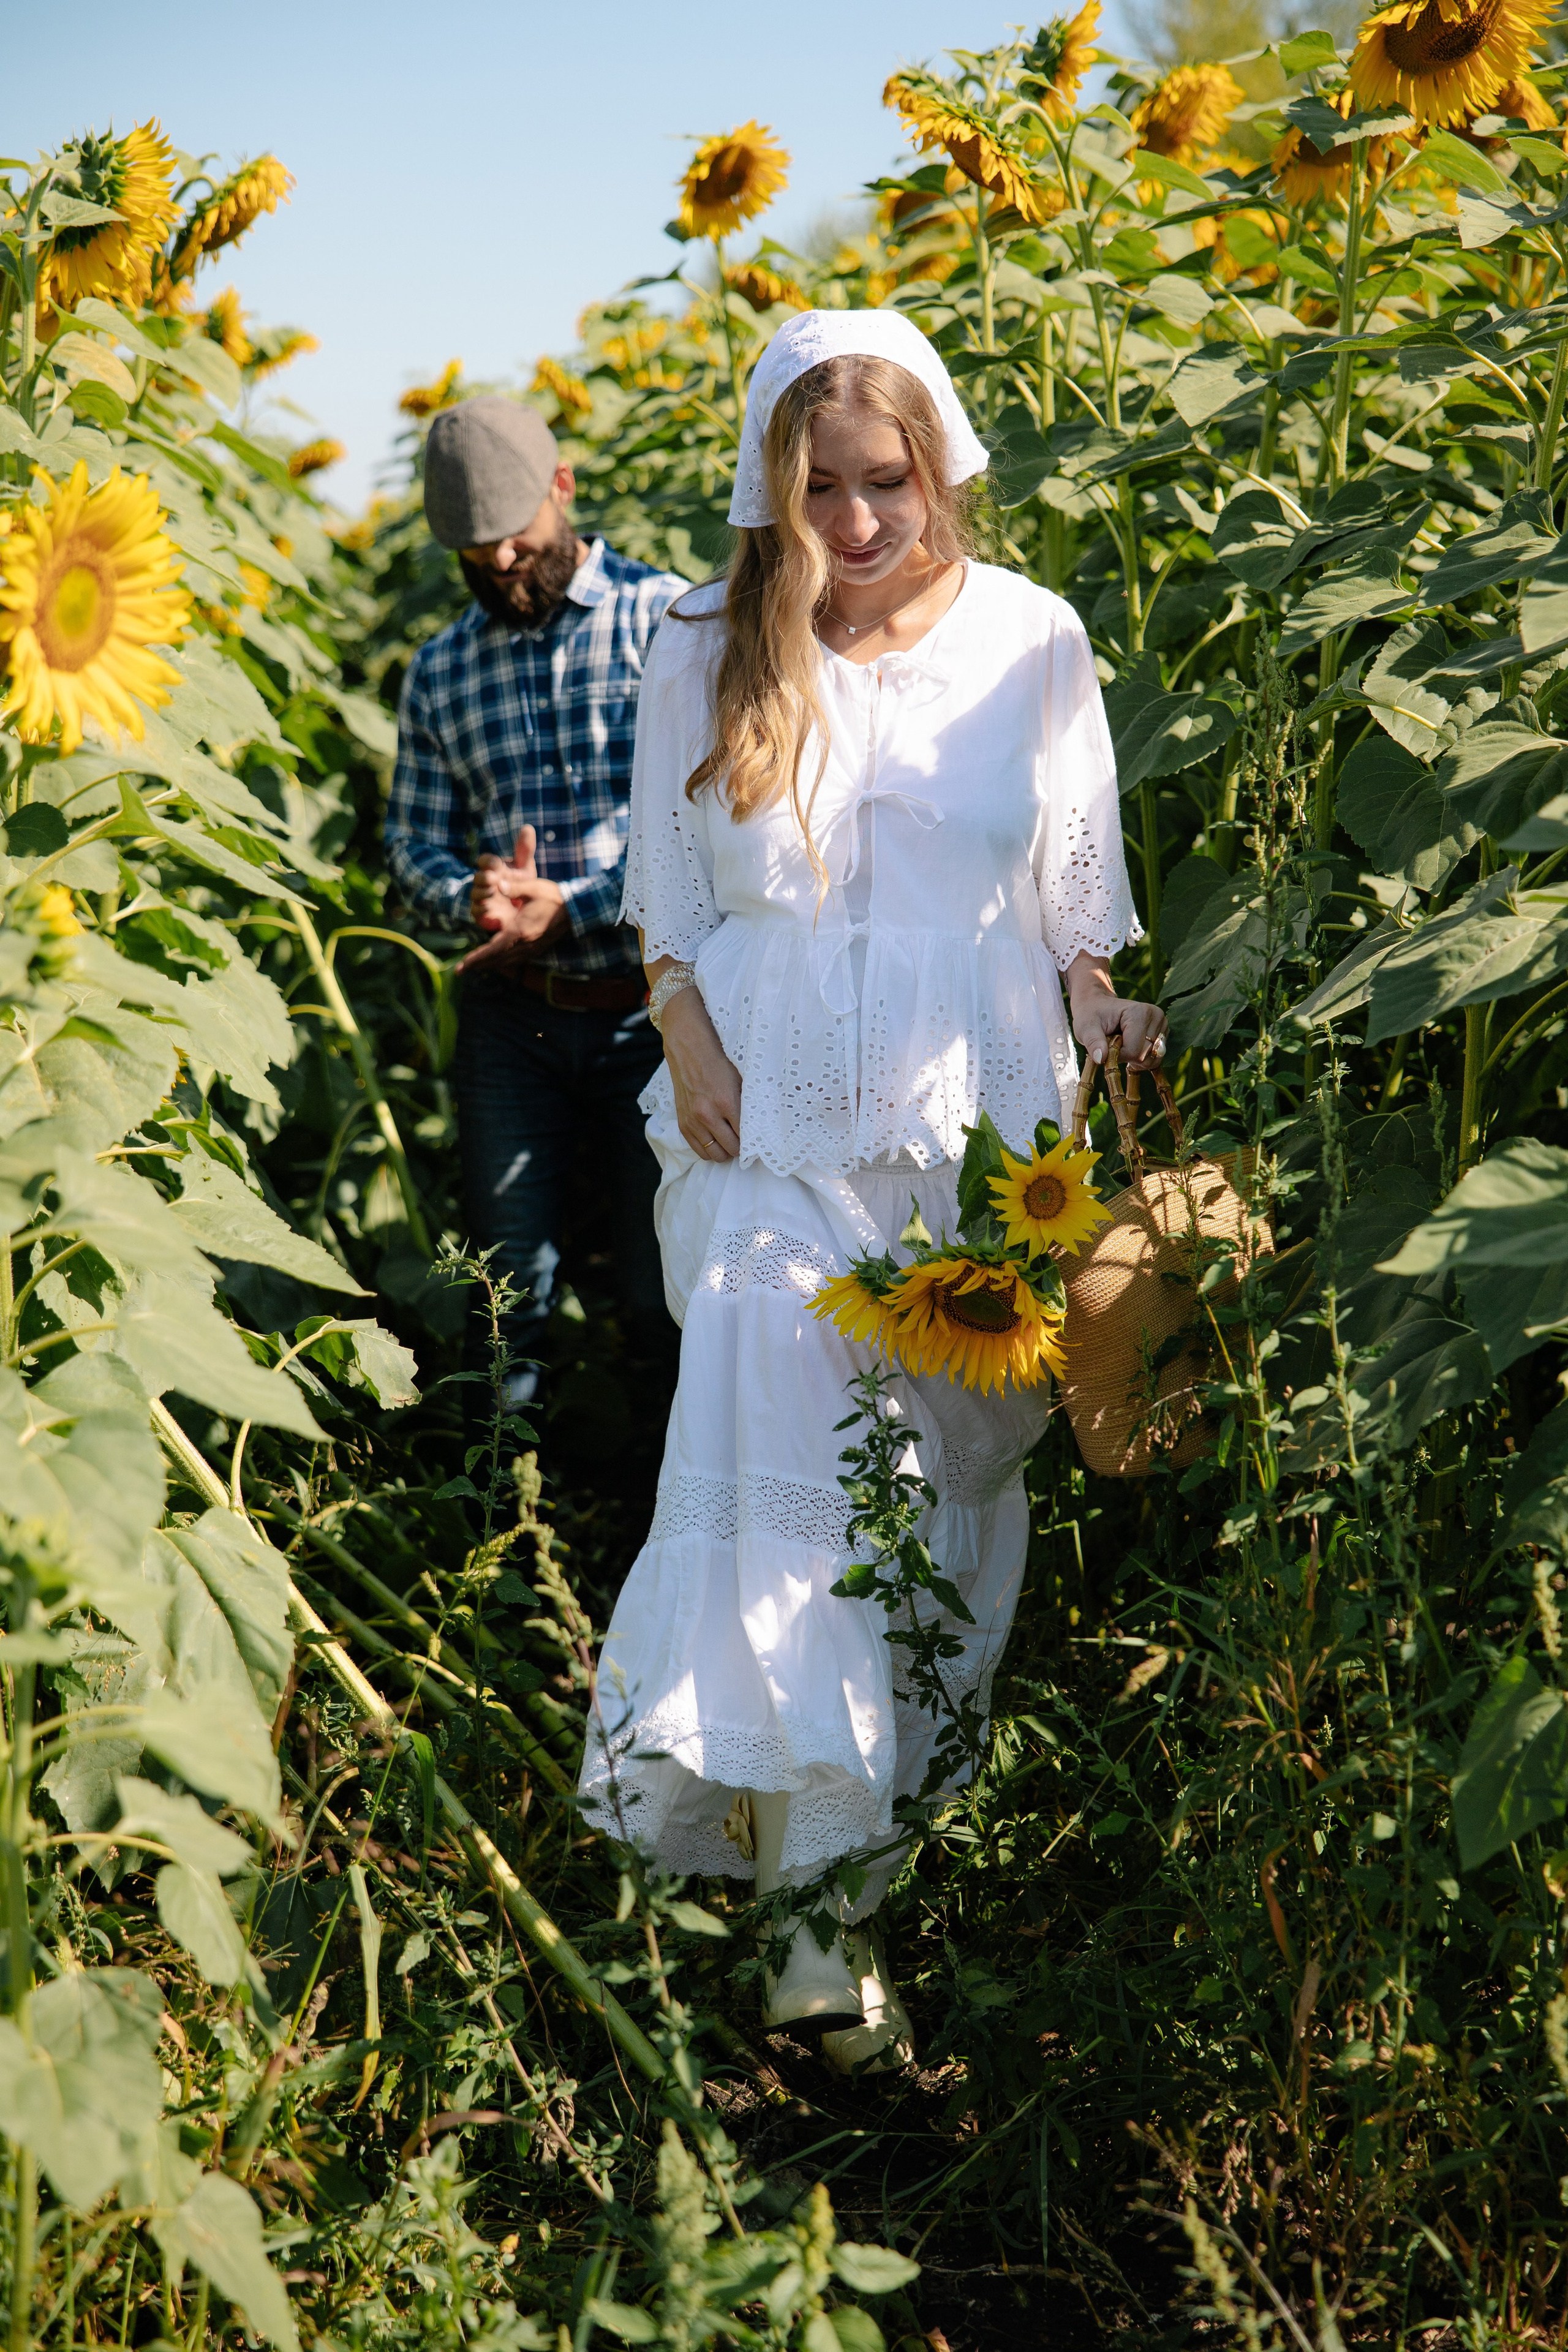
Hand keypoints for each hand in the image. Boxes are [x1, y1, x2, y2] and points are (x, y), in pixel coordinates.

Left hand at [458, 825, 568, 974]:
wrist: (577, 909)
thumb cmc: (555, 897)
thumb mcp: (533, 887)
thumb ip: (513, 888)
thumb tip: (497, 885)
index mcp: (521, 930)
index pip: (494, 949)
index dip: (477, 958)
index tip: (462, 966)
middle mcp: (526, 944)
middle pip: (497, 960)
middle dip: (478, 965)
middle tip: (460, 970)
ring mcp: (532, 948)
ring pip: (506, 961)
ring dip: (489, 964)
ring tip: (473, 966)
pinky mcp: (537, 948)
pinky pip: (515, 959)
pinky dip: (502, 961)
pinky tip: (495, 960)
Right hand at [659, 984, 742, 1160]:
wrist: (689, 1050)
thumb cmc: (719, 1063)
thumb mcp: (741, 1080)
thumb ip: (749, 1104)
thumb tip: (762, 1125)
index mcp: (727, 1102)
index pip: (746, 1137)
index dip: (753, 1142)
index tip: (757, 1141)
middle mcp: (708, 1115)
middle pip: (731, 1149)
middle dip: (741, 1149)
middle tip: (745, 1142)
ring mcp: (693, 1121)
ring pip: (714, 1154)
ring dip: (725, 1152)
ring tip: (731, 1143)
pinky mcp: (683, 1123)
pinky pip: (698, 1150)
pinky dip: (709, 1150)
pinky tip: (716, 1142)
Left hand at [1066, 951, 1168, 1072]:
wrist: (1097, 1005)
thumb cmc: (1091, 1015)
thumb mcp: (1086, 1028)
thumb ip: (1093, 1042)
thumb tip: (1100, 1058)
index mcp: (1140, 1013)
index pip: (1134, 1051)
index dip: (1116, 1055)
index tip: (1106, 1045)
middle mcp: (1156, 1017)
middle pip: (1145, 1057)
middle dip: (1125, 1057)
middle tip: (1113, 1043)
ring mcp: (1162, 1025)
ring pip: (1152, 1060)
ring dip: (1134, 1060)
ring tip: (1121, 1044)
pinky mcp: (1163, 1034)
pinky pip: (1155, 1059)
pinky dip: (1141, 1059)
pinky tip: (1130, 1047)